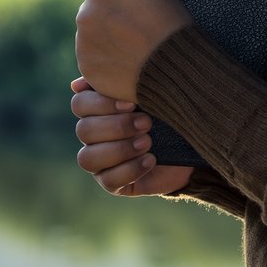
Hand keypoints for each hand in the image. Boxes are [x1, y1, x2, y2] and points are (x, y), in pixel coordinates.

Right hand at [70, 75, 194, 195]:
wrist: (189, 143)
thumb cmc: (164, 111)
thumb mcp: (147, 93)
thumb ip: (118, 82)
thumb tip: (77, 84)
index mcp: (95, 109)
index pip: (79, 104)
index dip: (101, 104)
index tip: (132, 104)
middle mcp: (92, 136)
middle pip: (83, 131)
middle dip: (117, 127)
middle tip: (147, 123)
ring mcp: (99, 161)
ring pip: (88, 158)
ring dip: (120, 150)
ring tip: (147, 143)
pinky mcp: (111, 183)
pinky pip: (108, 180)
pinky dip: (130, 169)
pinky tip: (150, 160)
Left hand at [74, 0, 191, 103]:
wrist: (176, 66)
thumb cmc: (167, 20)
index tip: (130, 6)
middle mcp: (84, 17)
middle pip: (89, 10)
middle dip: (106, 15)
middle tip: (135, 27)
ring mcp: (84, 44)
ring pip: (89, 34)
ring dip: (104, 36)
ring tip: (132, 45)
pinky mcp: (88, 68)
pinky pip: (91, 58)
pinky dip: (104, 58)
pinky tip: (126, 59)